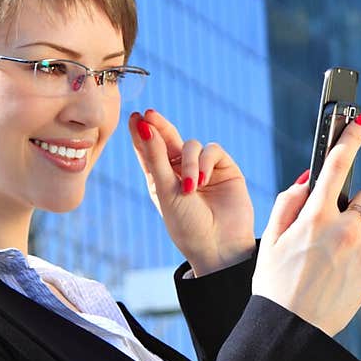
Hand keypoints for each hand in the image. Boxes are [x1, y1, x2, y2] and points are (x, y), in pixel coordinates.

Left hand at [128, 109, 254, 273]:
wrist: (218, 246)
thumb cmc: (187, 225)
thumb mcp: (165, 191)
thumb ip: (156, 157)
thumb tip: (144, 125)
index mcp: (161, 179)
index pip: (150, 150)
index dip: (142, 133)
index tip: (135, 117)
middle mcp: (181, 171)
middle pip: (169, 139)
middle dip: (160, 126)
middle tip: (149, 115)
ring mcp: (203, 169)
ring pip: (191, 145)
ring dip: (188, 163)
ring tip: (190, 187)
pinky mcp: (225, 168)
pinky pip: (212, 150)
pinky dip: (204, 163)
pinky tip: (203, 182)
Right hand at [251, 114, 360, 336]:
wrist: (292, 330)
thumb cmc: (275, 285)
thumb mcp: (270, 240)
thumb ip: (288, 204)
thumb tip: (307, 181)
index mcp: (315, 217)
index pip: (337, 166)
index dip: (350, 138)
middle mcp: (345, 229)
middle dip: (353, 206)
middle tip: (331, 229)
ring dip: (352, 237)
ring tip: (327, 265)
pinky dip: (359, 258)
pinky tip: (338, 276)